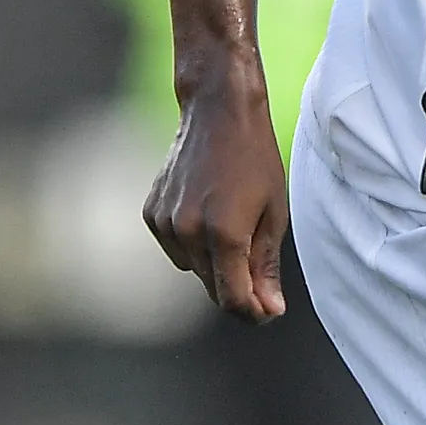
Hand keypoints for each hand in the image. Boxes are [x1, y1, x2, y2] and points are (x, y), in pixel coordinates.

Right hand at [142, 62, 288, 320]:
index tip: (269, 311)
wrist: (218, 112)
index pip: (233, 298)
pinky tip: (209, 212)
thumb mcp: (273, 213)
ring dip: (215, 263)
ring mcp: (165, 224)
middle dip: (238, 286)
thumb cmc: (255, 159)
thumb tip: (269, 311)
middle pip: (213, 288)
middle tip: (259, 264)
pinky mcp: (151, 214)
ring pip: (194, 269)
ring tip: (233, 222)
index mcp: (224, 234)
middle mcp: (188, 232)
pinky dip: (193, 243)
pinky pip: (176, 248)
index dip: (253, 312)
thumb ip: (266, 267)